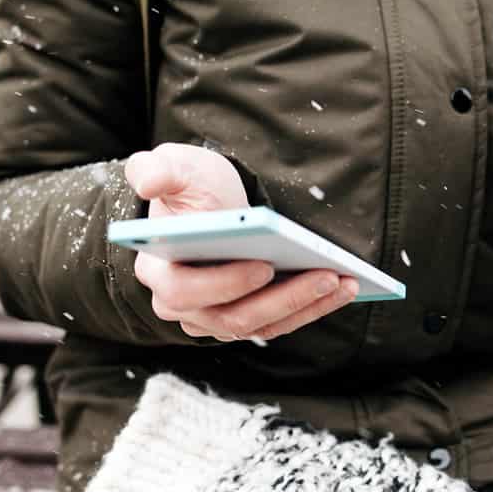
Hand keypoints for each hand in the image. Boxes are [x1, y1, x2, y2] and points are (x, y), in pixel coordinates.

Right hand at [124, 143, 357, 341]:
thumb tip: (148, 179)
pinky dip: (313, 308)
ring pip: (260, 324)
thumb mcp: (174, 167)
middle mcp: (182, 305)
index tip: (265, 265)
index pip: (184, 290)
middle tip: (325, 275)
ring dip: (305, 305)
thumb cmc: (191, 187)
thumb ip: (156, 168)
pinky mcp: (245, 319)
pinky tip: (344, 287)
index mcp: (158, 270)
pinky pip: (280, 323)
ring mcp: (214, 317)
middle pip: (231, 316)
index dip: (225, 283)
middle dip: (282, 298)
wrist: (211, 204)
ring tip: (343, 281)